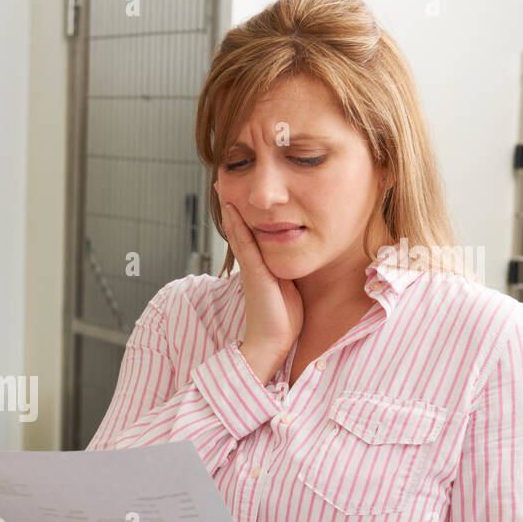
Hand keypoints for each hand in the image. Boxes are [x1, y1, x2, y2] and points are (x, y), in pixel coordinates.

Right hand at [215, 183, 303, 379]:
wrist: (273, 341)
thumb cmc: (284, 320)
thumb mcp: (289, 286)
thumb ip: (289, 269)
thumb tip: (300, 254)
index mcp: (261, 265)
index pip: (251, 232)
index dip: (244, 213)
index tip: (238, 192)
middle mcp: (252, 263)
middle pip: (239, 227)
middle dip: (232, 204)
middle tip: (222, 180)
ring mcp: (250, 266)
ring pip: (238, 230)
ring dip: (229, 208)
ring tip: (221, 185)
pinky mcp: (253, 272)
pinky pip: (244, 243)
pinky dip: (236, 225)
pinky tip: (231, 208)